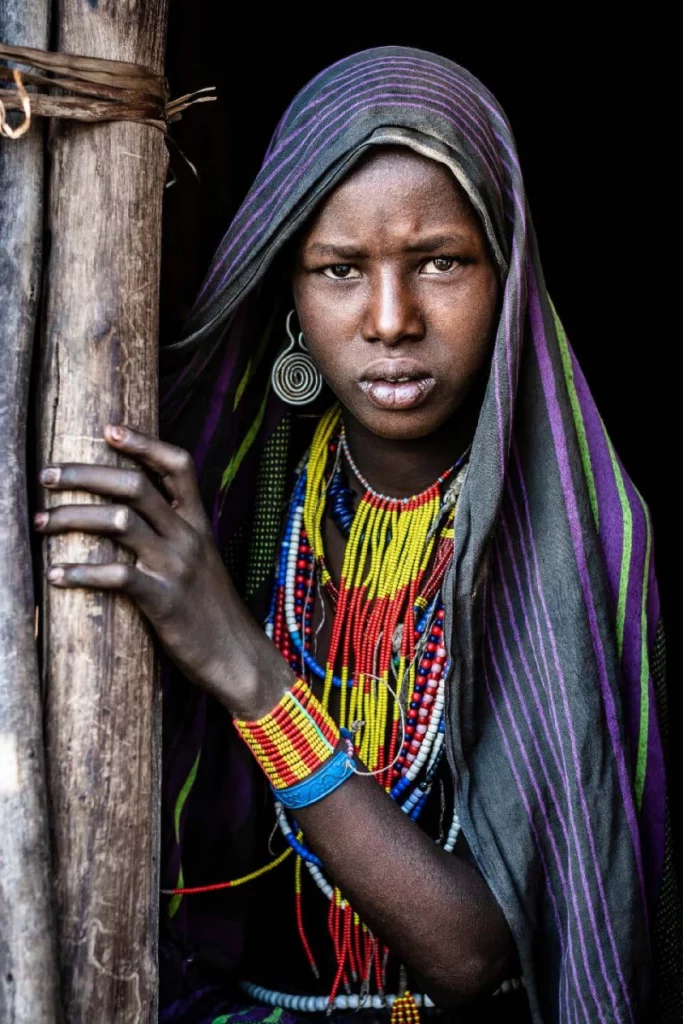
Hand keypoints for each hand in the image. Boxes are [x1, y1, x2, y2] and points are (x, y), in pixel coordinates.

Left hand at [35, 425, 292, 716]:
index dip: (143, 443)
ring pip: (120, 521)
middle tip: (46, 476)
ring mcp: (176, 566)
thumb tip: (131, 518)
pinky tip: (55, 576)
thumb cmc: (211, 612)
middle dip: (84, 474)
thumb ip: (174, 537)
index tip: (107, 430)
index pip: (178, 466)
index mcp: (199, 524)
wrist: (237, 657)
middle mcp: (188, 537)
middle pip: (135, 485)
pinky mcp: (163, 600)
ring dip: (72, 517)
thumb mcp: (201, 563)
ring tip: (41, 523)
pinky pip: (117, 576)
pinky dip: (80, 573)